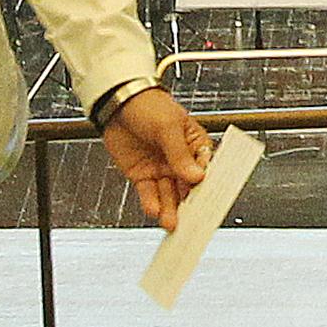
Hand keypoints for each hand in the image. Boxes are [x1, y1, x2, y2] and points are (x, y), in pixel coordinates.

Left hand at [100, 84, 211, 227]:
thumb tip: (196, 176)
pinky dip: (151, 203)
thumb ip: (179, 153)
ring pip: (168, 195)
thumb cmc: (148, 105)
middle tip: (191, 220)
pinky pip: (149, 194)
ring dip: (171, 210)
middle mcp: (180, 161)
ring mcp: (161, 170)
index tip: (209, 202)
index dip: (208, 186)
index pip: (205, 169)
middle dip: (189, 205)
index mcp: (194, 146)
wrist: (117, 104)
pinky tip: (154, 210)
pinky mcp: (143, 176)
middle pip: (188, 188)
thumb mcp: (167, 126)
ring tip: (171, 222)